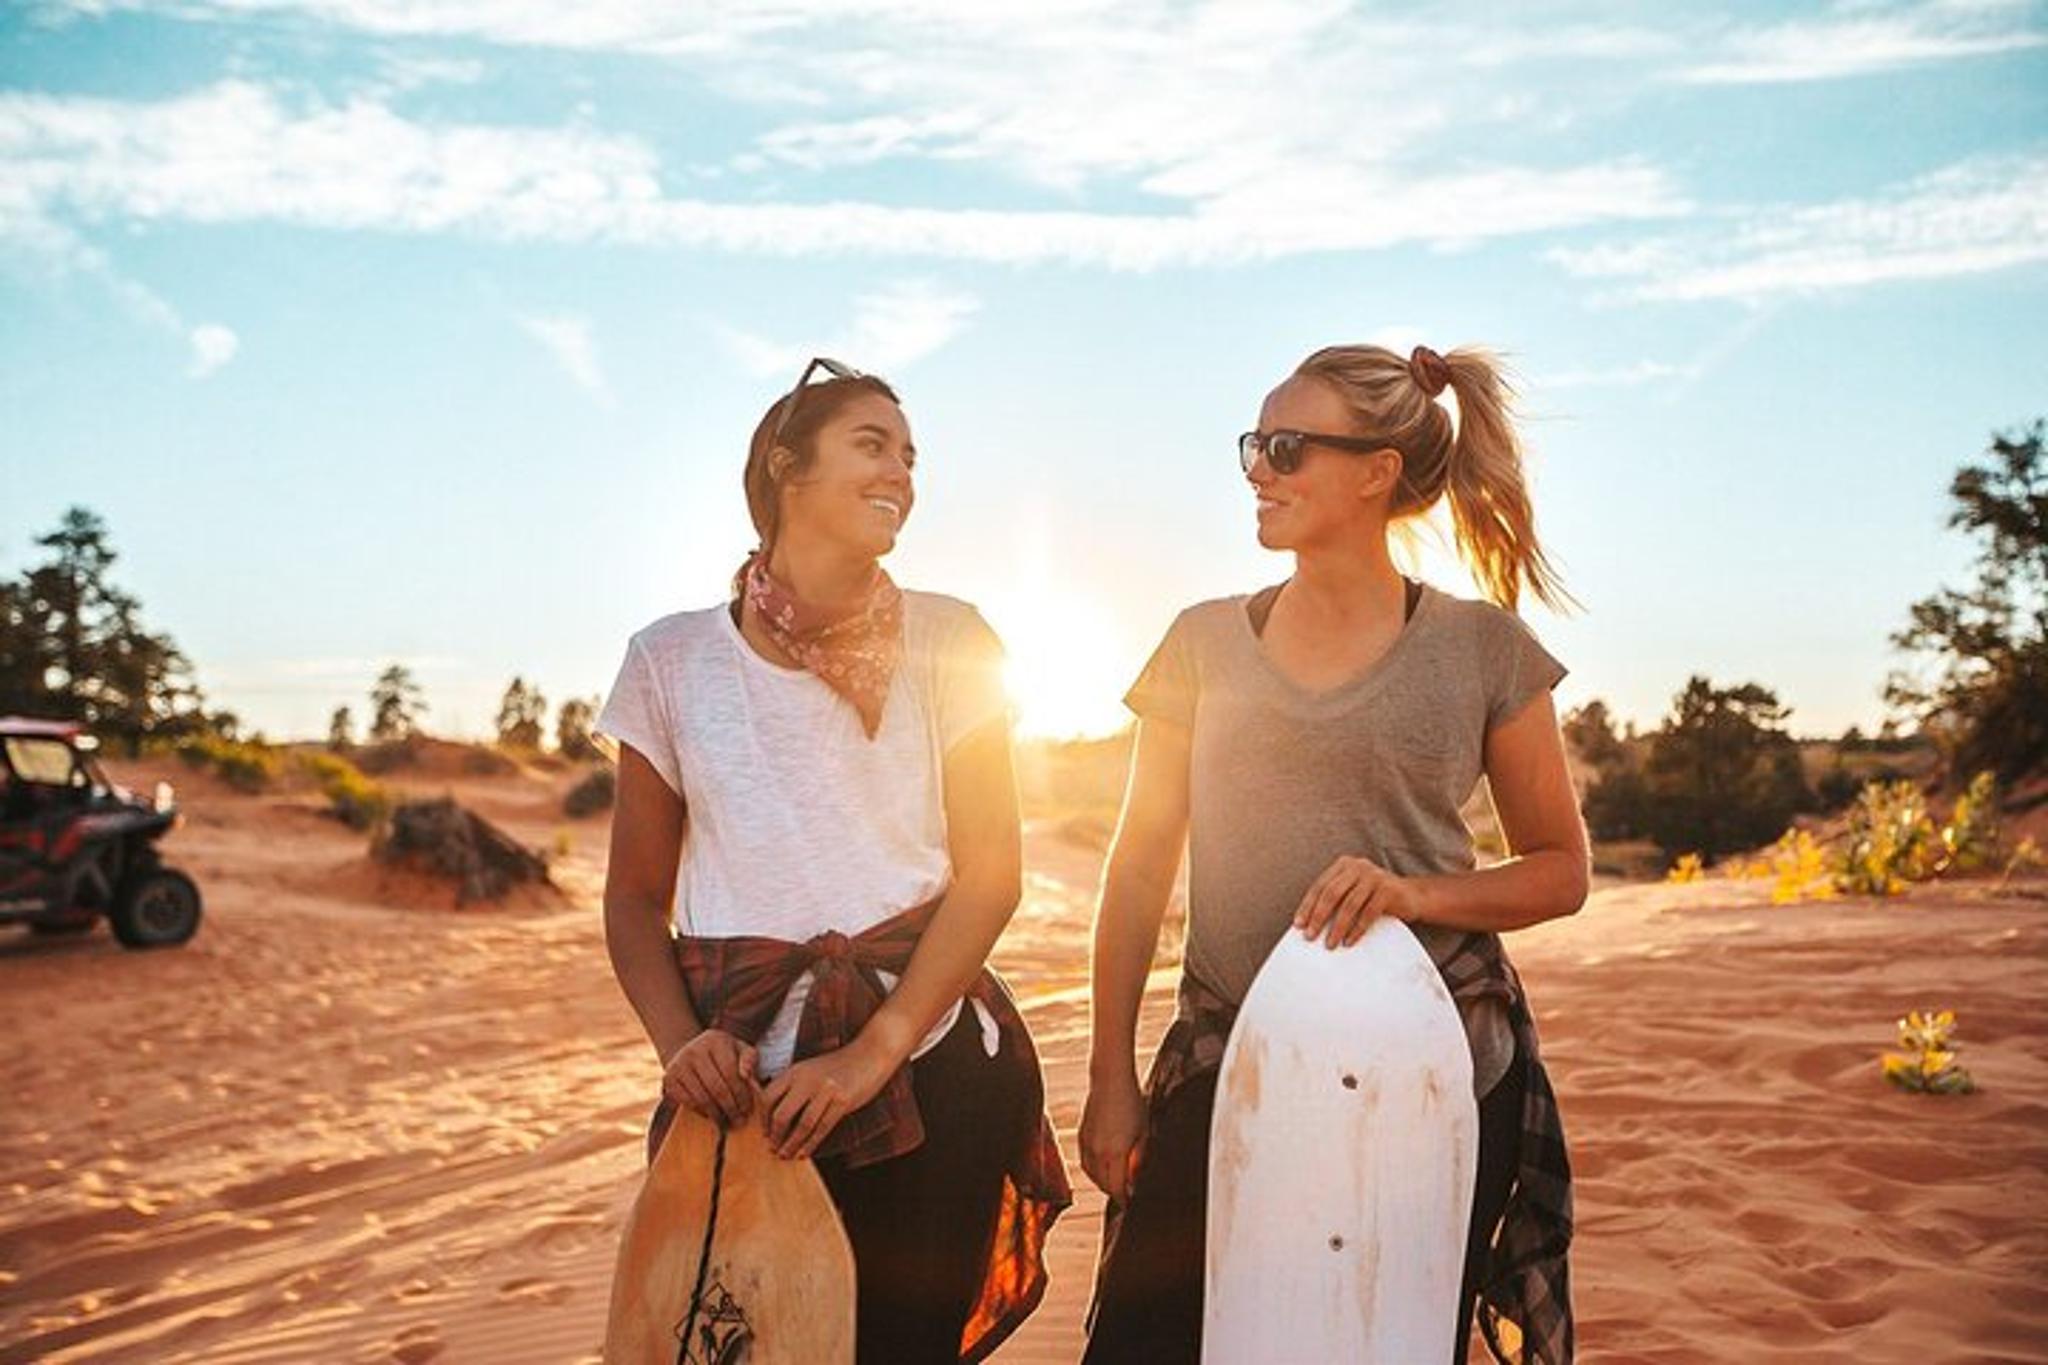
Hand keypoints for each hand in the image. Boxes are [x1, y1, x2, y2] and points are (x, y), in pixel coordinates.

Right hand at [662, 1029, 759, 1124]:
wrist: (691, 1052)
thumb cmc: (724, 1054)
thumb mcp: (740, 1050)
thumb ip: (750, 1059)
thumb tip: (746, 1075)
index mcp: (716, 1040)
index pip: (731, 1073)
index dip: (742, 1094)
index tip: (748, 1109)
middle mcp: (694, 1049)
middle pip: (717, 1087)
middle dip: (731, 1107)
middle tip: (739, 1120)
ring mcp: (679, 1064)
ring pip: (702, 1097)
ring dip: (717, 1114)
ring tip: (728, 1122)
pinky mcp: (669, 1078)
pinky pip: (688, 1101)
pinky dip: (701, 1112)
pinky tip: (712, 1115)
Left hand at [760, 1035, 897, 1159]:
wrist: (870, 1054)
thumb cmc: (839, 1066)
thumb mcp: (810, 1069)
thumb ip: (794, 1086)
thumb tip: (776, 1115)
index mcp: (795, 1071)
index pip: (768, 1097)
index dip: (763, 1119)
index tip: (765, 1133)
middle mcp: (807, 1080)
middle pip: (781, 1114)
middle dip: (775, 1136)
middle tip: (772, 1148)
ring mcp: (825, 1090)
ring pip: (802, 1125)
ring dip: (791, 1144)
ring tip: (785, 1155)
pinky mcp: (842, 1101)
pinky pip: (822, 1128)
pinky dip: (810, 1144)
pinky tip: (803, 1153)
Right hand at [1079, 1070, 1147, 1203]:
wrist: (1110, 1080)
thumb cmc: (1131, 1102)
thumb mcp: (1144, 1132)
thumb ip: (1139, 1158)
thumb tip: (1136, 1176)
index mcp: (1115, 1153)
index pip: (1116, 1188)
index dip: (1123, 1199)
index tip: (1129, 1203)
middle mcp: (1097, 1152)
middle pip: (1102, 1184)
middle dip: (1114, 1192)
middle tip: (1125, 1192)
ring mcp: (1086, 1143)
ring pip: (1091, 1174)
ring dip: (1102, 1181)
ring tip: (1114, 1181)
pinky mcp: (1081, 1135)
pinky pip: (1084, 1161)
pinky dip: (1093, 1169)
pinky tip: (1102, 1166)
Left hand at [1294, 854, 1421, 948]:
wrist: (1414, 896)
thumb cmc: (1376, 898)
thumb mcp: (1354, 891)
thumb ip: (1336, 898)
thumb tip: (1309, 924)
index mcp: (1344, 864)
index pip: (1320, 885)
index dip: (1307, 906)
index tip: (1298, 925)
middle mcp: (1358, 866)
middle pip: (1331, 893)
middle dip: (1318, 917)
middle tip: (1310, 936)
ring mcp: (1374, 876)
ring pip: (1349, 904)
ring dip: (1337, 927)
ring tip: (1330, 944)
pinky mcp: (1388, 890)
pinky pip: (1368, 913)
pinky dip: (1357, 929)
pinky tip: (1349, 941)